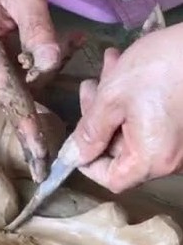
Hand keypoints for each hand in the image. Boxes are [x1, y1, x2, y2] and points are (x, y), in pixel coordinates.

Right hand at [0, 0, 60, 180]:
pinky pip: (10, 74)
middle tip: (71, 43)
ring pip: (15, 84)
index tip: (38, 160)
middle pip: (16, 91)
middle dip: (47, 77)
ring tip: (66, 38)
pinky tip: (49, 43)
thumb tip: (51, 65)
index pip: (9, 94)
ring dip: (42, 69)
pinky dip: (32, 64)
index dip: (27, 126)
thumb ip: (39, 31)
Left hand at [73, 24, 182, 192]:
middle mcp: (171, 158)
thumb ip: (90, 131)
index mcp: (152, 159)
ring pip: (132, 127)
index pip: (112, 179)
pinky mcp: (181, 122)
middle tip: (90, 85)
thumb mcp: (112, 99)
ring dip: (112, 98)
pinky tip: (121, 65)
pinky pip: (149, 117)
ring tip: (108, 66)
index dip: (87, 160)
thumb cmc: (158, 70)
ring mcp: (179, 140)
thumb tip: (73, 157)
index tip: (75, 135)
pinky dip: (132, 96)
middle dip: (98, 117)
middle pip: (119, 150)